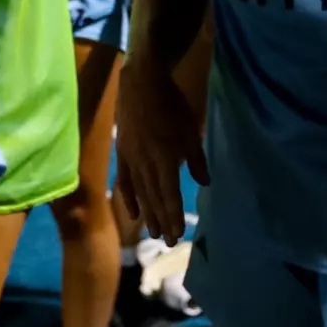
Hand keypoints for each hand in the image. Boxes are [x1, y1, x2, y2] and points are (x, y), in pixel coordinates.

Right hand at [115, 58, 208, 244]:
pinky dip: (129, 198)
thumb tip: (204, 183)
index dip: (174, 216)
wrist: (140, 84)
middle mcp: (146, 164)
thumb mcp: (191, 130)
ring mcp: (131, 160)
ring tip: (154, 233)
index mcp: (165, 159)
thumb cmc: (171, 104)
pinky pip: (125, 181)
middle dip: (163, 221)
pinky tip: (134, 213)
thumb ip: (196, 159)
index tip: (178, 235)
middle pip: (154, 199)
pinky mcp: (123, 154)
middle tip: (170, 242)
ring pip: (140, 193)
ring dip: (148, 214)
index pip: (170, 195)